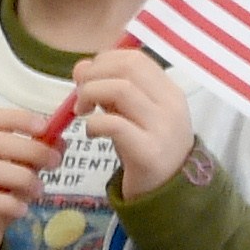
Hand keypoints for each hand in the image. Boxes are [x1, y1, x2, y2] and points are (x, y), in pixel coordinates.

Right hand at [0, 107, 58, 249]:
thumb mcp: (16, 174)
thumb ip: (34, 158)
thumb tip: (60, 141)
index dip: (17, 118)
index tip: (45, 127)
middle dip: (30, 150)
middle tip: (54, 164)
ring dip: (22, 178)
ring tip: (39, 191)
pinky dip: (8, 204)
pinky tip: (22, 211)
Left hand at [71, 49, 192, 200]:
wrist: (168, 190)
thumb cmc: (144, 147)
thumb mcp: (130, 114)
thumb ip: (109, 89)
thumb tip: (81, 66)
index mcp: (168, 90)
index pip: (135, 58)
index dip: (103, 61)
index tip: (88, 79)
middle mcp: (170, 104)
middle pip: (127, 68)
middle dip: (93, 76)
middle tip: (80, 98)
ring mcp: (162, 126)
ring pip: (121, 89)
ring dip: (90, 95)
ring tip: (82, 113)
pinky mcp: (148, 151)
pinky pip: (114, 124)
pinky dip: (93, 124)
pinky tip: (91, 133)